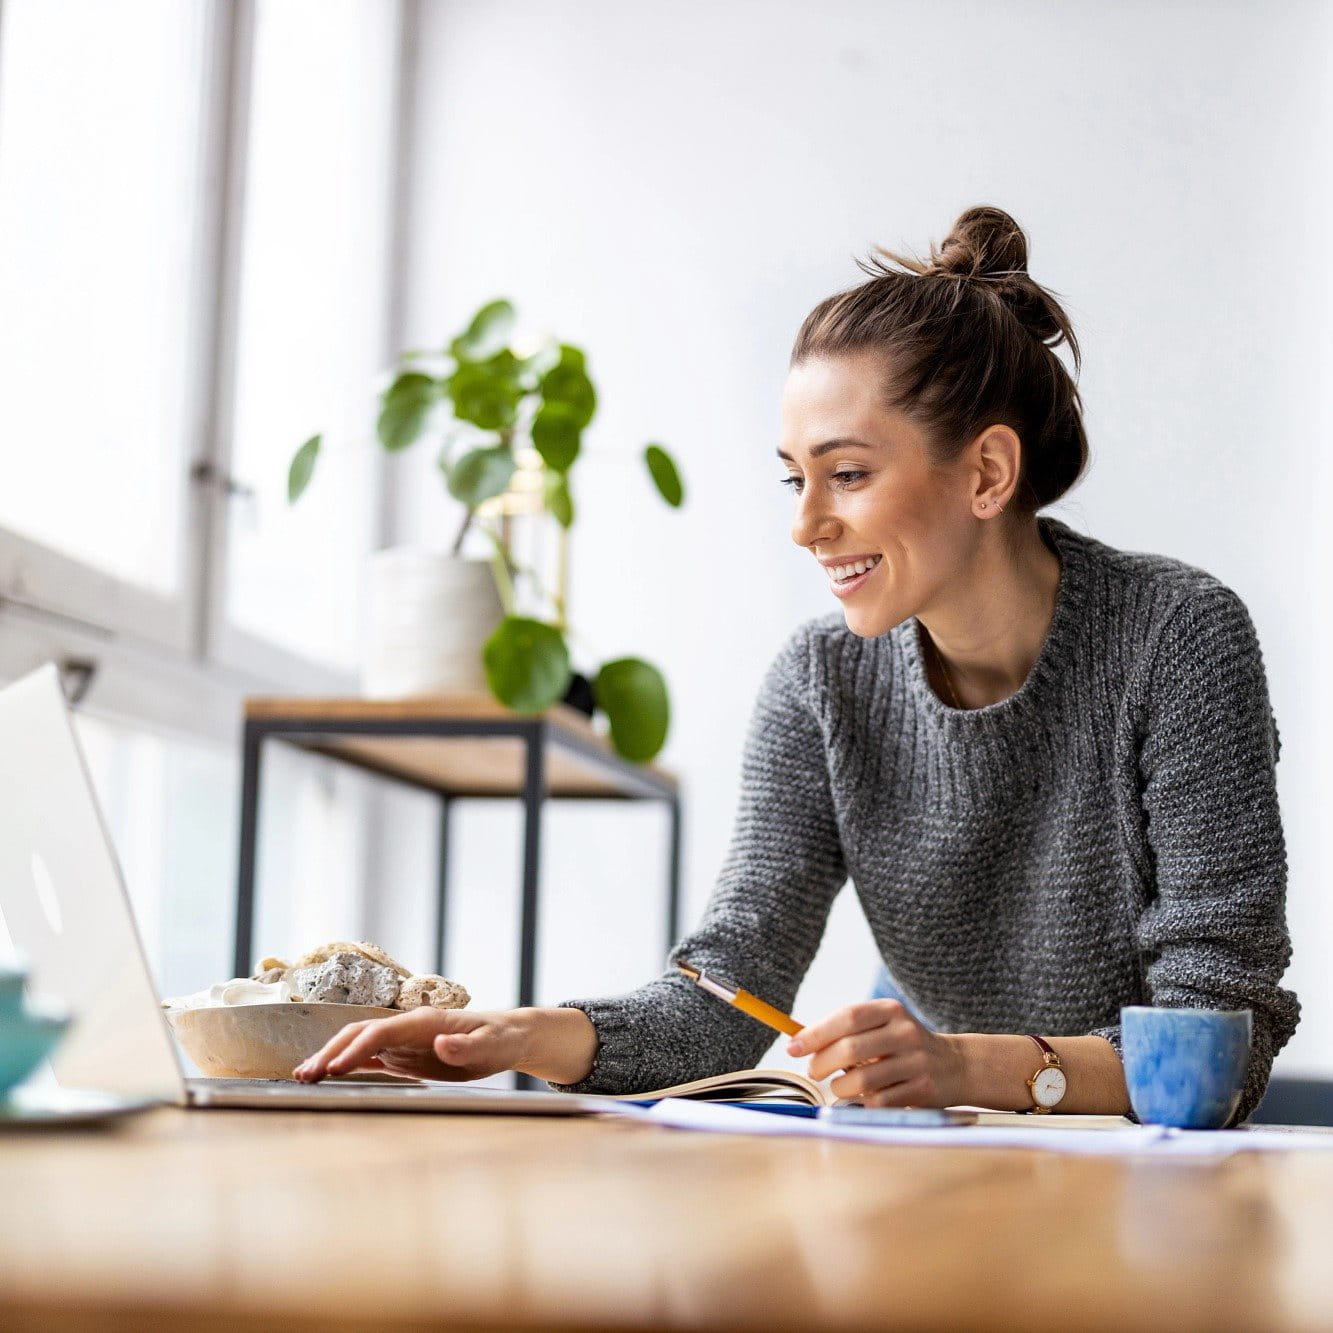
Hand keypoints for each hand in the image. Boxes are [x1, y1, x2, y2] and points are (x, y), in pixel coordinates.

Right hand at [292, 1007, 530, 1083]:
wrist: (506, 1037)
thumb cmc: (500, 1040)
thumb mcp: (491, 1046)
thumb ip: (466, 1046)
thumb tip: (441, 1044)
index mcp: (424, 1021)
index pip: (381, 1032)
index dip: (357, 1049)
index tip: (334, 1069)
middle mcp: (407, 1027)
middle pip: (359, 1034)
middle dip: (330, 1052)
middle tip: (305, 1076)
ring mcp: (403, 1040)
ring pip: (358, 1044)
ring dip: (330, 1057)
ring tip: (303, 1076)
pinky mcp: (404, 1055)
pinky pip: (369, 1058)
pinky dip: (346, 1065)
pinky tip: (327, 1077)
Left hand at [787, 1000, 964, 1107]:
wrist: (955, 1066)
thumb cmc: (901, 1045)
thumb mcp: (881, 1026)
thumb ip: (845, 1031)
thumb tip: (798, 1041)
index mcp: (890, 1011)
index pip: (846, 1017)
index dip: (815, 1033)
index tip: (792, 1047)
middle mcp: (905, 1033)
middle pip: (850, 1049)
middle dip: (821, 1063)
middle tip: (813, 1072)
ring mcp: (915, 1062)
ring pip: (861, 1080)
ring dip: (840, 1087)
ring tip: (839, 1086)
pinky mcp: (922, 1090)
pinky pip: (878, 1102)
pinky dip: (862, 1102)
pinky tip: (864, 1097)